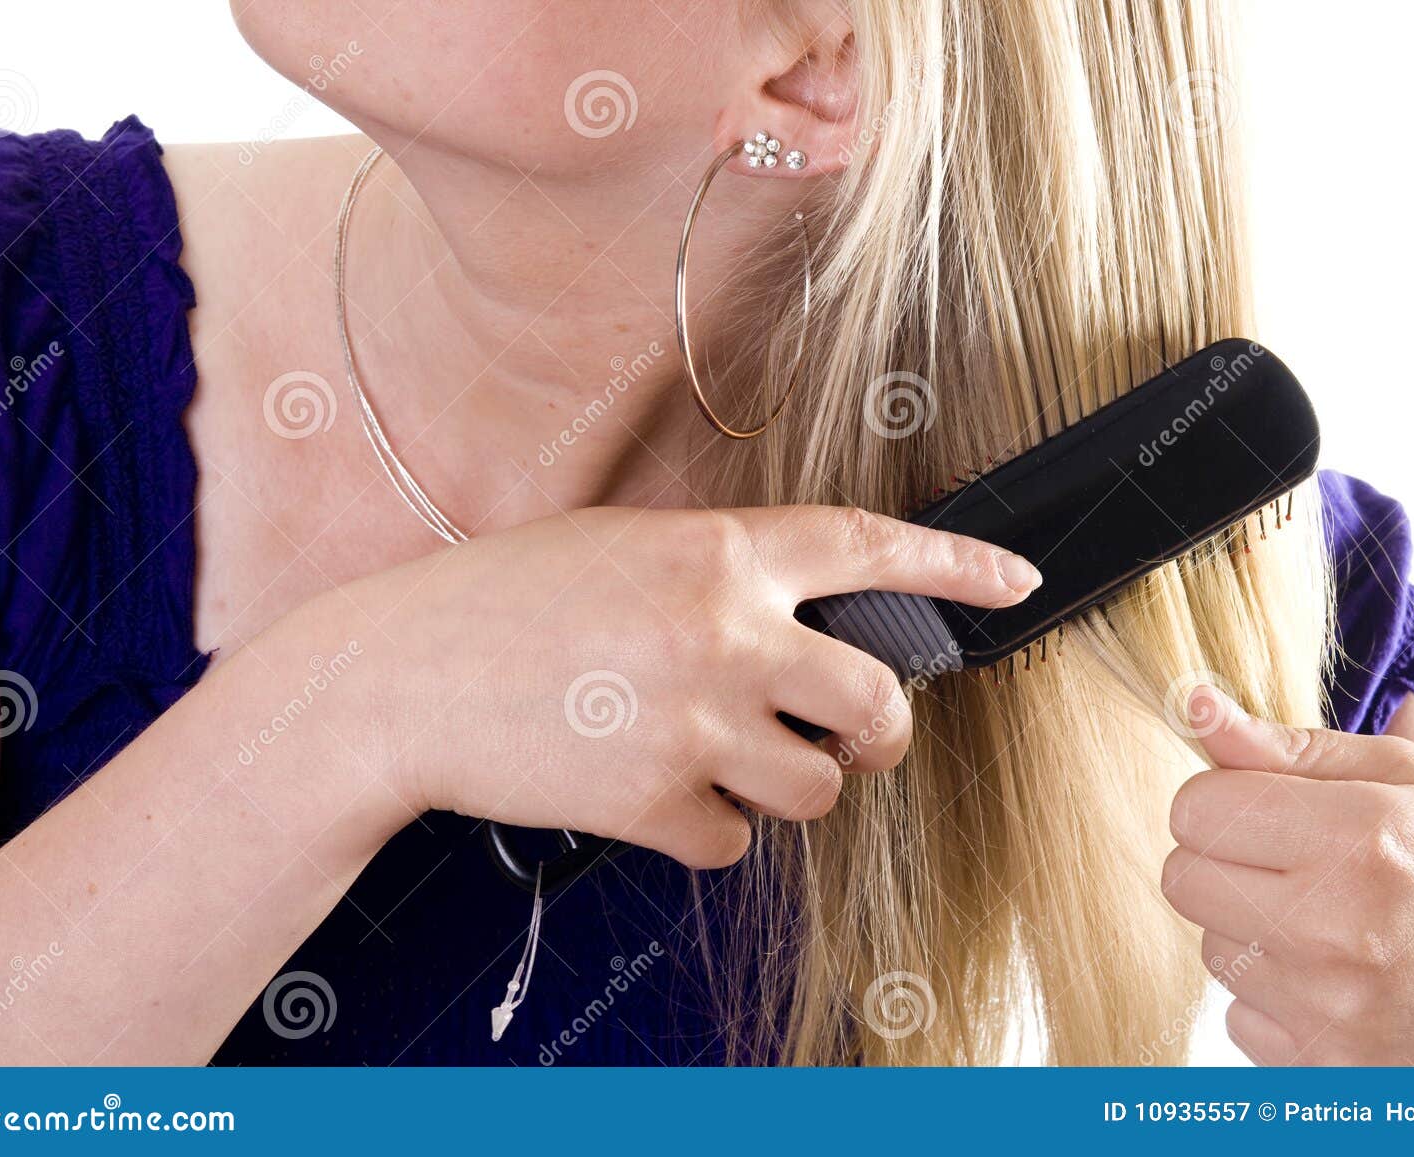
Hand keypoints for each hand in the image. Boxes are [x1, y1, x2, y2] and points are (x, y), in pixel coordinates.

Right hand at [336, 505, 1039, 868]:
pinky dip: (709, 827)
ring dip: (790, 784)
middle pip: (878, 702)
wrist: (397, 678)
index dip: (958, 563)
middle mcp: (724, 633)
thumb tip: (801, 612)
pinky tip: (654, 790)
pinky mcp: (655, 802)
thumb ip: (715, 568)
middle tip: (852, 732)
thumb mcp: (618, 544)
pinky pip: (733, 839)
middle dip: (879, 729)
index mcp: (718, 553)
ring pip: (819, 787)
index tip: (1016, 582)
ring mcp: (694, 723)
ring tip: (723, 757)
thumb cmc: (500, 603)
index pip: (871, 546)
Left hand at [1162, 685, 1413, 1064]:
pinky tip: (1341, 983)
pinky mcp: (1324, 1068)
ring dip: (1253, 933)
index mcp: (1360, 838)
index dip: (1222, 801)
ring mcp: (1328, 1007)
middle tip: (1295, 865)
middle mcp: (1335, 926)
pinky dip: (1276, 999)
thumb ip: (1291, 746)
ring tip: (1334, 925)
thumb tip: (1196, 705)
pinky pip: (1239, 1016)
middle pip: (1183, 878)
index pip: (1196, 809)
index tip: (1266, 809)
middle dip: (1224, 862)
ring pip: (1211, 948)